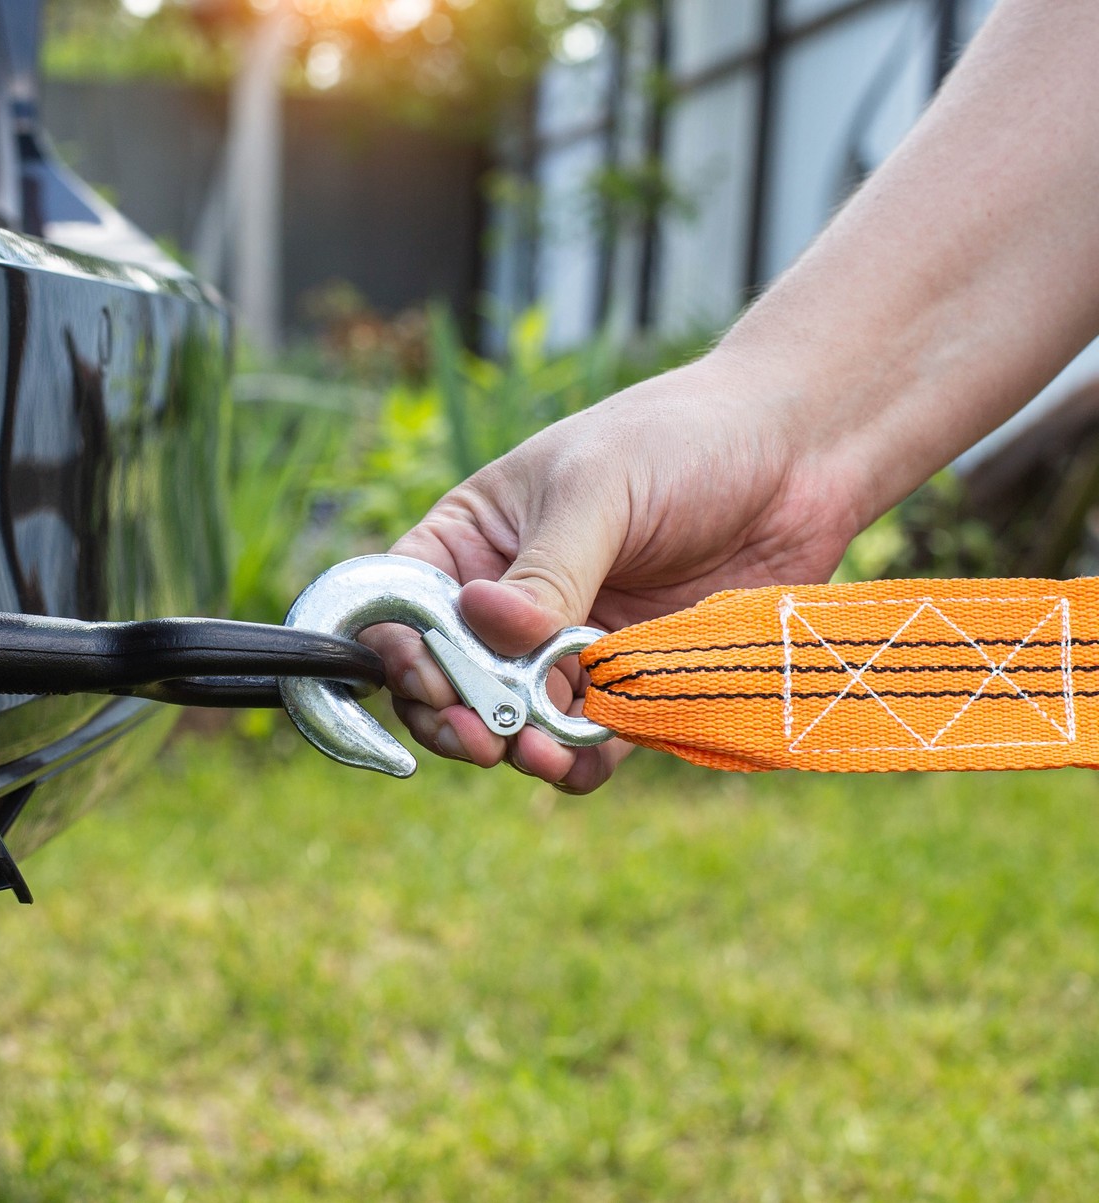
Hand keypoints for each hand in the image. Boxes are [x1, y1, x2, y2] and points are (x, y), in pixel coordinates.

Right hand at [363, 353, 863, 791]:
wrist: (800, 455)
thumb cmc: (681, 441)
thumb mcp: (597, 490)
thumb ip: (546, 569)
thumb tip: (485, 627)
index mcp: (476, 540)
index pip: (407, 605)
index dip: (403, 649)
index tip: (432, 679)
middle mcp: (512, 600)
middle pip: (452, 679)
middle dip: (458, 714)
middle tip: (485, 736)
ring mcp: (568, 646)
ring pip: (517, 720)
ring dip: (519, 745)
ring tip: (539, 753)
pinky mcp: (630, 683)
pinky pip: (589, 739)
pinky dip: (579, 759)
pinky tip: (581, 760)